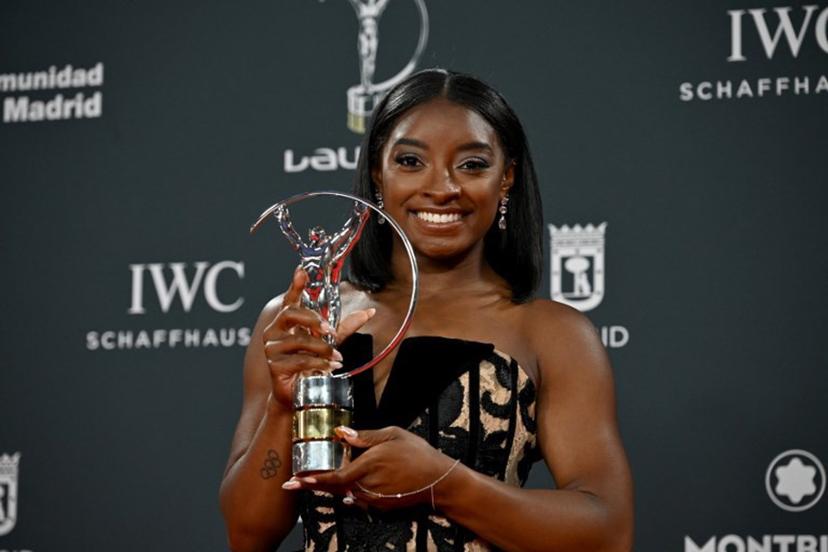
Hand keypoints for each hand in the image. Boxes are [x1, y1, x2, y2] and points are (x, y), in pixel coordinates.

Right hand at [262, 266, 374, 410]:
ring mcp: (272, 348)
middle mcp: (275, 331)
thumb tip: (369, 312)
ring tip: (336, 357)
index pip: (290, 299)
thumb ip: (345, 326)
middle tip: (330, 329)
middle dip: (313, 319)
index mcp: (287, 321)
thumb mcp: (330, 341)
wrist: (298, 394)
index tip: (302, 270)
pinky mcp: (274, 365)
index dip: (295, 284)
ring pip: (299, 340)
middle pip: (291, 313)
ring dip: (322, 348)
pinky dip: (318, 363)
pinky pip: (299, 360)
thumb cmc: (311, 363)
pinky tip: (329, 367)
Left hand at [285, 426, 457, 511]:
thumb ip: (365, 437)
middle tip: (289, 485)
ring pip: (344, 493)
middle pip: (334, 487)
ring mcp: (374, 498)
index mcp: (369, 465)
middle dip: (311, 486)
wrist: (438, 480)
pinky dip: (347, 492)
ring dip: (328, 488)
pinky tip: (342, 487)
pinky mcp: (380, 504)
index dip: (314, 479)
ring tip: (311, 481)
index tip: (296, 479)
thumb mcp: (392, 435)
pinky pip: (358, 498)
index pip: (335, 476)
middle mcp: (368, 485)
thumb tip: (342, 434)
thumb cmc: (417, 453)